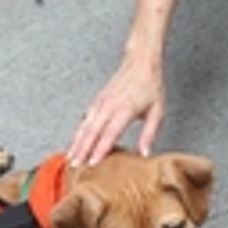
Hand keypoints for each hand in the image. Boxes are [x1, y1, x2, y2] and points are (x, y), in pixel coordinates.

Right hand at [68, 50, 165, 166]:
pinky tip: (75, 142)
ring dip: (76, 143)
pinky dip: (78, 132)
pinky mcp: (97, 101)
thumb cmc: (150, 85)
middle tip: (75, 165)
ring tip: (71, 157)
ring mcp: (101, 103)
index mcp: (125, 109)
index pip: (110, 133)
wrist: (141, 62)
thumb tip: (145, 153)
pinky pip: (84, 119)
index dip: (100, 149)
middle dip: (82, 150)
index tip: (92, 162)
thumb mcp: (157, 111)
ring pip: (84, 126)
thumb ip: (149, 134)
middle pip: (92, 131)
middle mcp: (110, 106)